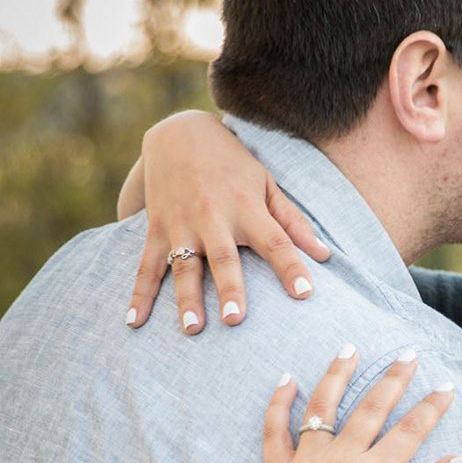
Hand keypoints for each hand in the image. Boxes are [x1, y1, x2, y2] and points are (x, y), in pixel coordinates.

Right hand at [124, 111, 330, 334]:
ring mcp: (180, 224)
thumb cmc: (232, 165)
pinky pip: (146, 267)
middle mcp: (212, 217)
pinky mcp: (156, 229)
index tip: (306, 293)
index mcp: (245, 207)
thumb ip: (293, 222)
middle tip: (236, 320)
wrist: (178, 133)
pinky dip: (139, 295)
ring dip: (186, 298)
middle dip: (229, 288)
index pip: (275, 241)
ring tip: (192, 329)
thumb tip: (325, 255)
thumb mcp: (266, 184)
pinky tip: (135, 322)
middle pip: (223, 257)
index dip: (291, 267)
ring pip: (183, 266)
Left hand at [264, 348, 461, 462]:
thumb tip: (457, 461)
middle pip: (370, 409)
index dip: (431, 407)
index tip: (447, 386)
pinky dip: (279, 404)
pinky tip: (287, 380)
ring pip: (322, 407)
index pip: (409, 431)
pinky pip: (274, 432)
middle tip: (408, 353)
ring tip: (350, 349)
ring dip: (338, 375)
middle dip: (392, 378)